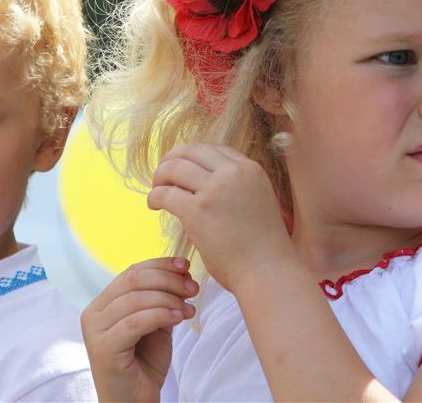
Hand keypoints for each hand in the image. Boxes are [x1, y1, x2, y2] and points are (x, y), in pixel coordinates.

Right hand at [81, 257, 198, 401]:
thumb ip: (161, 299)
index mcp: (103, 303)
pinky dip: (161, 315)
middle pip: (133, 281)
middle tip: (192, 288)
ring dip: (169, 299)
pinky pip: (136, 323)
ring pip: (136, 300)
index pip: (131, 272)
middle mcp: (93, 313)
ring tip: (188, 309)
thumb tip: (181, 272)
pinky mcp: (104, 349)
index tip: (185, 266)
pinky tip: (179, 318)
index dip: (160, 265)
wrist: (134, 402)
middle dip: (167, 280)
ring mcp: (95, 331)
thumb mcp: (154, 323)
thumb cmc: (144, 364)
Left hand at [149, 143, 296, 292]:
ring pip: (174, 167)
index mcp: (250, 169)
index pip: (212, 149)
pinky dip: (154, 197)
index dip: (191, 156)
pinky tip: (154, 206)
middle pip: (190, 150)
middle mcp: (233, 173)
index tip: (181, 169)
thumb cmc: (263, 246)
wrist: (268, 271)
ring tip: (157, 191)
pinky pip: (165, 193)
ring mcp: (215, 190)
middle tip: (162, 175)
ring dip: (160, 177)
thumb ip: (237, 187)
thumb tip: (206, 182)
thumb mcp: (258, 201)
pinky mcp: (198, 210)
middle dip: (171, 160)